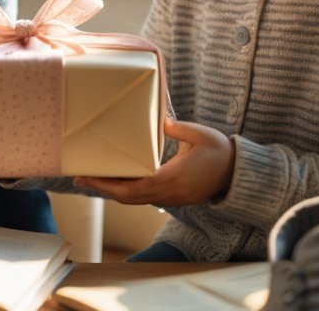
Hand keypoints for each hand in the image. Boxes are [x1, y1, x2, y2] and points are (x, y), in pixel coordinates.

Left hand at [73, 118, 233, 207]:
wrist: (237, 174)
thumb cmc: (219, 152)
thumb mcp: (199, 134)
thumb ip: (176, 128)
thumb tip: (158, 119)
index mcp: (171, 178)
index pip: (133, 186)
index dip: (109, 183)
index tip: (89, 174)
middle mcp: (167, 193)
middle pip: (127, 197)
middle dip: (102, 187)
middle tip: (80, 175)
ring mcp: (170, 198)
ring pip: (134, 199)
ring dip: (113, 190)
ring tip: (93, 177)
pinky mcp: (173, 198)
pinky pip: (144, 197)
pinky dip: (126, 191)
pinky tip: (117, 179)